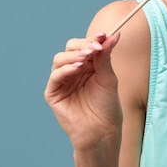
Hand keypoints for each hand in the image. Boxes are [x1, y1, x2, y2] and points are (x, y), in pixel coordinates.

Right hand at [44, 32, 121, 151]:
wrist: (102, 132)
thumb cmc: (107, 107)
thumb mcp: (108, 78)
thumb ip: (106, 56)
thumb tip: (114, 34)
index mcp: (87, 65)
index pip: (84, 45)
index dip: (92, 38)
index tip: (102, 35)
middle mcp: (73, 71)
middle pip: (70, 48)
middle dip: (83, 46)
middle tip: (95, 48)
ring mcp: (62, 81)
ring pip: (60, 59)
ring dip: (73, 55)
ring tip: (86, 58)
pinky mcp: (53, 93)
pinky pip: (55, 76)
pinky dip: (66, 69)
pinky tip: (78, 68)